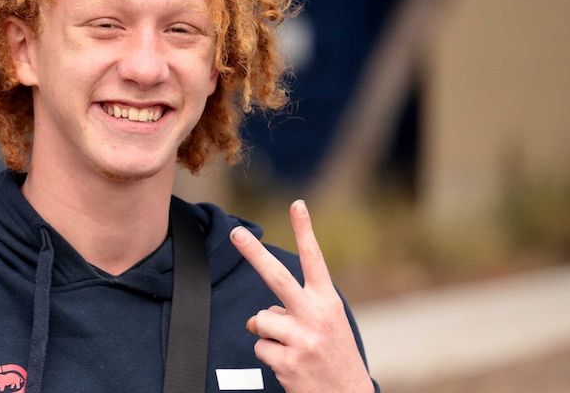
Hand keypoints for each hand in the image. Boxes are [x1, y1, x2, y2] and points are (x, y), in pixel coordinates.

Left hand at [230, 200, 372, 392]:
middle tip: (235, 233)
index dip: (304, 231)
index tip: (296, 204)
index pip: (315, 260)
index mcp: (328, 302)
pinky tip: (290, 365)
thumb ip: (294, 311)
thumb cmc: (333, 355)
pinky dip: (269, 355)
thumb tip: (256, 318)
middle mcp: (315, 316)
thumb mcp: (326, 325)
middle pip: (277, 278)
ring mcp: (301, 339)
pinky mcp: (287, 362)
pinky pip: (260, 347)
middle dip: (254, 253)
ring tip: (292, 348)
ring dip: (269, 333)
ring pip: (260, 320)